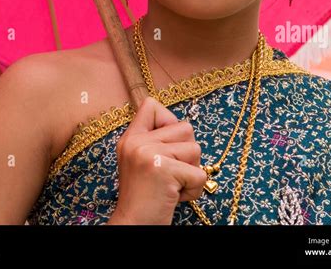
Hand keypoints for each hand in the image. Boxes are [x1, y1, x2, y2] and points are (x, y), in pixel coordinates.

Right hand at [108, 95, 206, 224]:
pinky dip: (194, 190)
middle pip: (185, 128)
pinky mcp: (164, 170)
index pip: (151, 105)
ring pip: (196, 149)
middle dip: (187, 153)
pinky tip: (175, 197)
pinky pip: (200, 174)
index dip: (169, 122)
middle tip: (171, 173)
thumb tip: (183, 126)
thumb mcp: (139, 161)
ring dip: (191, 172)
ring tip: (172, 185)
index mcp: (130, 137)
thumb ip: (154, 140)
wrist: (132, 226)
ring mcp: (149, 154)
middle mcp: (137, 141)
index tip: (166, 147)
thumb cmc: (143, 197)